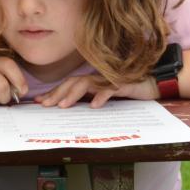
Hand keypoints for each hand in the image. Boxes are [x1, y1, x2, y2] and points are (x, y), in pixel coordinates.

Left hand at [34, 74, 157, 107]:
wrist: (151, 84)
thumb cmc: (125, 93)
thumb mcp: (103, 98)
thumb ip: (88, 100)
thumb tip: (69, 109)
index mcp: (91, 82)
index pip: (68, 86)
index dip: (53, 93)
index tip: (39, 102)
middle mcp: (97, 79)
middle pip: (72, 83)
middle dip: (57, 94)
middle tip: (45, 105)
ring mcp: (108, 80)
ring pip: (87, 84)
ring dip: (74, 94)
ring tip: (64, 106)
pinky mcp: (122, 84)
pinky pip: (110, 89)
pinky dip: (101, 96)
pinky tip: (94, 105)